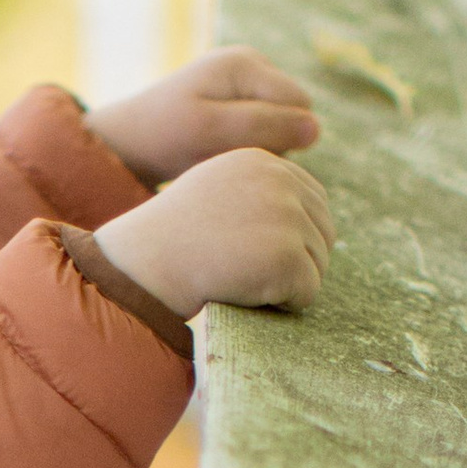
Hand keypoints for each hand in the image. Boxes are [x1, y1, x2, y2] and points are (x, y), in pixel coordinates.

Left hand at [86, 46, 320, 186]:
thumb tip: (317, 130)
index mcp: (245, 62)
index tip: (232, 150)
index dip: (276, 138)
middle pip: (294, 113)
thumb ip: (262, 127)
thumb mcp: (210, 133)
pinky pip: (265, 128)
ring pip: (282, 124)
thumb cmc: (165, 136)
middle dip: (268, 140)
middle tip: (222, 153)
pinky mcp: (241, 99)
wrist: (129, 140)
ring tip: (215, 151)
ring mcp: (247, 79)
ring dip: (256, 146)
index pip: (298, 106)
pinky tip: (216, 149)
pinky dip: (245, 145)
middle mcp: (251, 62)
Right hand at [101, 149, 333, 317]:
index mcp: (263, 162)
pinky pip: (308, 293)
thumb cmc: (169, 240)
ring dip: (287, 283)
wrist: (143, 264)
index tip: (251, 251)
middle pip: (323, 233)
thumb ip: (255, 192)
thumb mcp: (213, 192)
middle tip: (246, 271)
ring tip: (240, 279)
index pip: (313, 201)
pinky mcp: (287, 255)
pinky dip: (281, 305)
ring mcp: (287, 217)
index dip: (290, 236)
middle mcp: (280, 181)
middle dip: (295, 260)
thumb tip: (300, 213)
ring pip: (318, 264)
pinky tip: (245, 293)